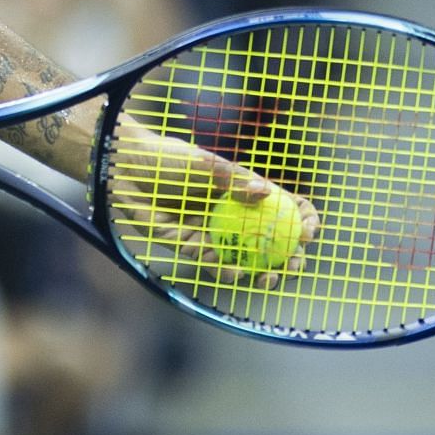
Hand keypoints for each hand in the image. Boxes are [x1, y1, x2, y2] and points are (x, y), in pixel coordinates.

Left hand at [107, 125, 320, 288]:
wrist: (123, 169)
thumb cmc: (164, 157)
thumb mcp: (202, 163)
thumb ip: (232, 179)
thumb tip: (267, 191)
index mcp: (241, 191)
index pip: (284, 206)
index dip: (302, 219)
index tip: (311, 230)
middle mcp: (231, 214)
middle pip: (271, 240)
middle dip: (289, 256)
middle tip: (296, 264)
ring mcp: (212, 230)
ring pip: (245, 258)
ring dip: (260, 272)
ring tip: (269, 277)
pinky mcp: (189, 245)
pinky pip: (212, 263)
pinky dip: (224, 270)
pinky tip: (232, 272)